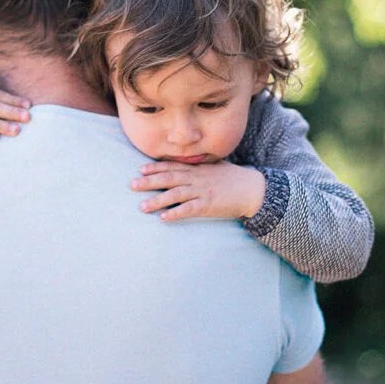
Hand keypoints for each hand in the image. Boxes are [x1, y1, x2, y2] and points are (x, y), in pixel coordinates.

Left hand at [131, 161, 266, 221]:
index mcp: (197, 169)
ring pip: (175, 195)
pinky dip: (176, 213)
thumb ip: (199, 166)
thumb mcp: (215, 167)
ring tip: (142, 206)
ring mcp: (202, 191)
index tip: (140, 169)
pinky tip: (164, 218)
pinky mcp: (208, 205)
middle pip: (169, 178)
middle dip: (149, 182)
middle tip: (132, 185)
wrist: (253, 189)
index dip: (155, 167)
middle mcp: (197, 178)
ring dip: (157, 200)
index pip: (172, 166)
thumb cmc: (233, 178)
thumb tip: (185, 165)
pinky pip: (189, 209)